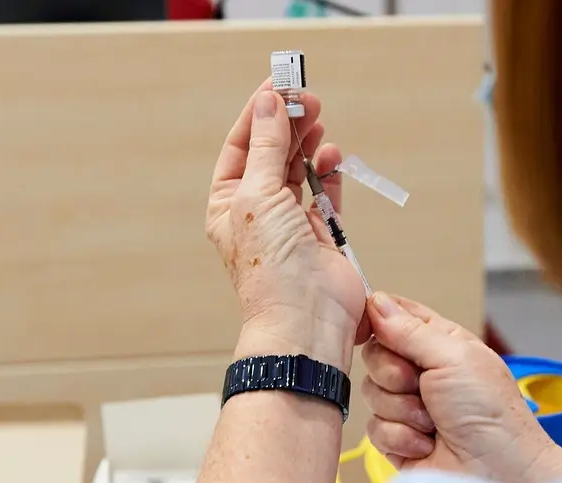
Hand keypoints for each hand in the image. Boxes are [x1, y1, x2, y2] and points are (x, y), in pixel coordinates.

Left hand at [207, 80, 368, 370]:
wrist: (306, 318)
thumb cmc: (271, 269)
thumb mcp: (258, 194)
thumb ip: (268, 146)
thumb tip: (270, 103)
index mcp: (229, 204)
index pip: (242, 146)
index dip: (259, 113)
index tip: (278, 84)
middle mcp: (258, 212)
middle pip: (273, 154)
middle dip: (288, 124)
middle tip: (307, 98)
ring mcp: (291, 224)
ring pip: (299, 170)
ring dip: (308, 144)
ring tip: (319, 120)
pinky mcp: (322, 235)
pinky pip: (325, 194)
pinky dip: (330, 173)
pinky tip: (331, 155)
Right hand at [360, 293, 561, 482]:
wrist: (498, 472)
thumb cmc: (490, 410)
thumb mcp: (453, 357)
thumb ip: (410, 331)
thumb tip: (376, 301)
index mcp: (440, 343)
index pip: (395, 317)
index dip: (377, 320)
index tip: (369, 329)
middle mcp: (423, 372)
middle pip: (375, 356)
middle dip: (394, 374)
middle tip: (422, 386)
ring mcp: (409, 408)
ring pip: (373, 394)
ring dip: (402, 410)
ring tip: (434, 422)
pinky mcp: (399, 441)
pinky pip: (374, 430)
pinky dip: (401, 437)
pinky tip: (427, 445)